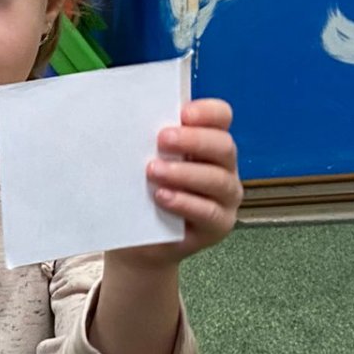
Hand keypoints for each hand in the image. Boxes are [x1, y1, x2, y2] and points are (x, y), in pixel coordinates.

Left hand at [119, 97, 242, 267]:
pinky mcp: (218, 225)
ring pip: (218, 180)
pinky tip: (162, 197)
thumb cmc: (143, 191)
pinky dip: (185, 202)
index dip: (207, 112)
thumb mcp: (145, 160)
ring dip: (185, 173)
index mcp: (209, 142)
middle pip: (224, 146)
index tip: (182, 113)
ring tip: (153, 171)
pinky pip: (209, 212)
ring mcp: (225, 197)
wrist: (139, 241)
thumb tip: (128, 115)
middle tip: (161, 139)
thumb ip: (150, 140)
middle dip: (193, 140)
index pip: (221, 116)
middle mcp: (224, 167)